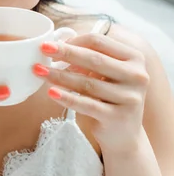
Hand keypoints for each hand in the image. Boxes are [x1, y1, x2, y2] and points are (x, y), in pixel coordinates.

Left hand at [34, 33, 149, 153]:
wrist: (124, 134)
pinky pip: (87, 105)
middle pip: (94, 59)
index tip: (53, 44)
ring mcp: (130, 98)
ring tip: (38, 71)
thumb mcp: (105, 74)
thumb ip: (89, 58)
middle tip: (43, 49)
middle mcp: (137, 76)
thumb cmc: (108, 96)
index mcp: (134, 58)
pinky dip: (67, 97)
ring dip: (59, 76)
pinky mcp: (118, 117)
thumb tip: (58, 46)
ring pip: (87, 83)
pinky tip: (51, 92)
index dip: (74, 41)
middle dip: (65, 53)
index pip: (100, 42)